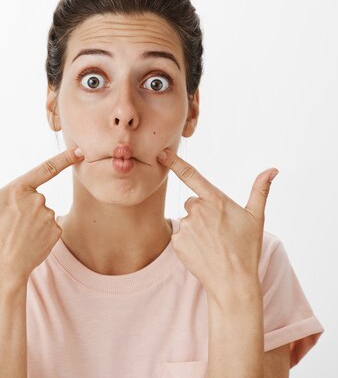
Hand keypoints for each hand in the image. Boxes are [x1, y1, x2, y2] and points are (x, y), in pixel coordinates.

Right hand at [0, 147, 84, 281]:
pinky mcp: (56, 232)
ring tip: (15, 237)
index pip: (46, 168)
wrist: (0, 271)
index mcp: (18, 189)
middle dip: (24, 208)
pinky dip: (41, 234)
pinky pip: (50, 227)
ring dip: (32, 222)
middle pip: (35, 198)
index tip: (80, 151)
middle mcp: (38, 200)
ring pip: (42, 213)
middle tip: (7, 225)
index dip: (65, 158)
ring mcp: (49, 217)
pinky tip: (27, 243)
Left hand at [156, 148, 278, 296]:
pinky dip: (188, 241)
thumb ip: (260, 191)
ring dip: (195, 228)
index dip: (174, 162)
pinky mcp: (177, 241)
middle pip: (193, 203)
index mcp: (216, 200)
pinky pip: (180, 235)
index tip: (161, 152)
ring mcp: (186, 225)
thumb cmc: (247, 248)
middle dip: (202, 213)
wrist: (232, 280)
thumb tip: (272, 170)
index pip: (191, 175)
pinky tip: (202, 251)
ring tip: (212, 244)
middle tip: (218, 231)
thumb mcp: (256, 218)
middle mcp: (198, 210)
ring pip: (187, 220)